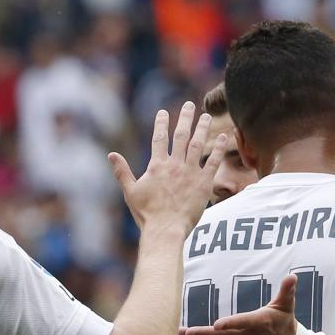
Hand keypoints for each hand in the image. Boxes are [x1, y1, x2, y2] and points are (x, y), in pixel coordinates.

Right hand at [109, 101, 225, 233]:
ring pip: (199, 144)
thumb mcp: (130, 192)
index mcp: (157, 165)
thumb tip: (111, 155)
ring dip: (203, 128)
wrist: (165, 229)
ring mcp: (190, 173)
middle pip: (181, 136)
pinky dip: (218, 148)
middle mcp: (175, 165)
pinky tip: (223, 136)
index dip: (162, 123)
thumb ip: (122, 171)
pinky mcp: (204, 183)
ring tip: (206, 116)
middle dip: (185, 118)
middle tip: (189, 105)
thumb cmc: (147, 214)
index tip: (164, 112)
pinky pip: (213, 162)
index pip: (159, 138)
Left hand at [180, 272, 299, 334]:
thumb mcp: (287, 305)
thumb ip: (287, 290)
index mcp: (259, 322)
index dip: (230, 323)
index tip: (216, 324)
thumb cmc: (284, 321)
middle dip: (204, 334)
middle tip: (186, 332)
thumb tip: (292, 276)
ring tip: (180, 334)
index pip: (243, 322)